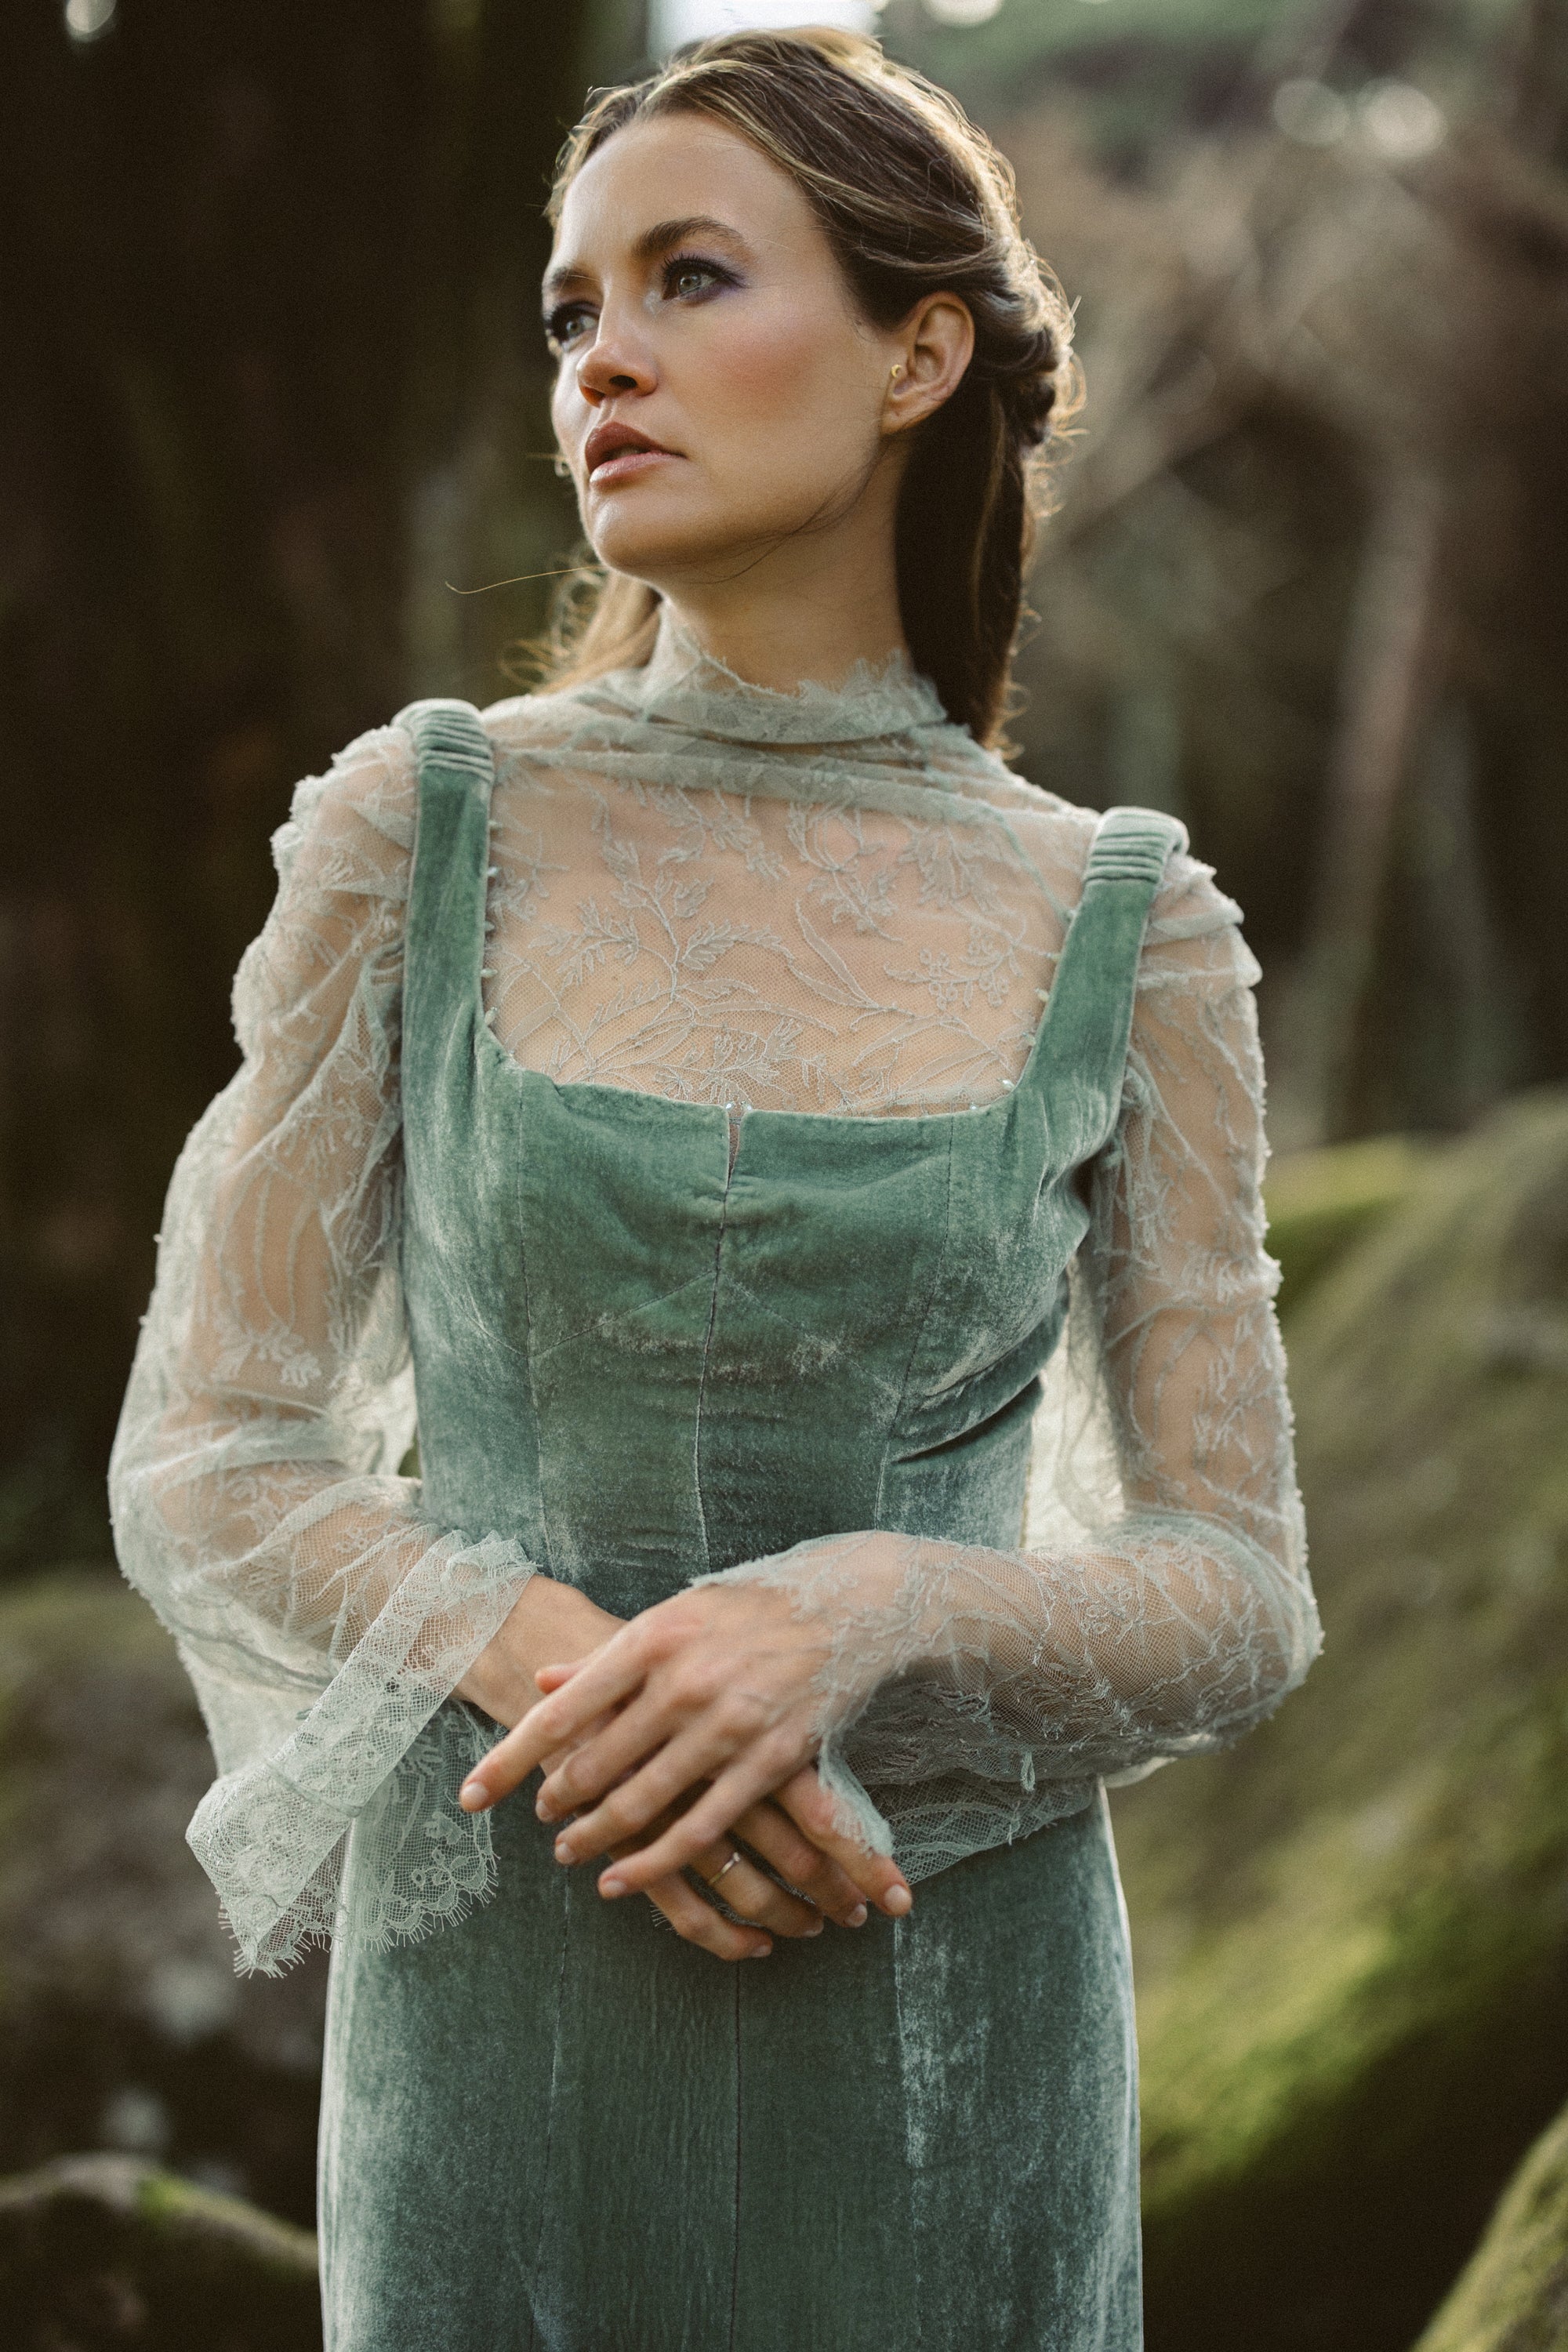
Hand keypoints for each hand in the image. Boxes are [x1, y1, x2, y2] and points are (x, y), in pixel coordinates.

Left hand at [457, 1551, 911, 1917]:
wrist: (854, 1604)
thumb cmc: (753, 1606)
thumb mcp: (676, 1614)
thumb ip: (608, 1656)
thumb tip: (542, 1681)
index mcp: (652, 1637)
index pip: (562, 1709)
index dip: (509, 1758)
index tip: (471, 1796)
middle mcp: (683, 1682)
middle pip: (595, 1762)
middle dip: (556, 1801)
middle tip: (536, 1821)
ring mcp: (728, 1724)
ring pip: (642, 1802)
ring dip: (596, 1837)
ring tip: (568, 1853)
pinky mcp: (770, 1761)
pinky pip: (701, 1828)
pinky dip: (655, 1862)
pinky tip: (624, 1878)